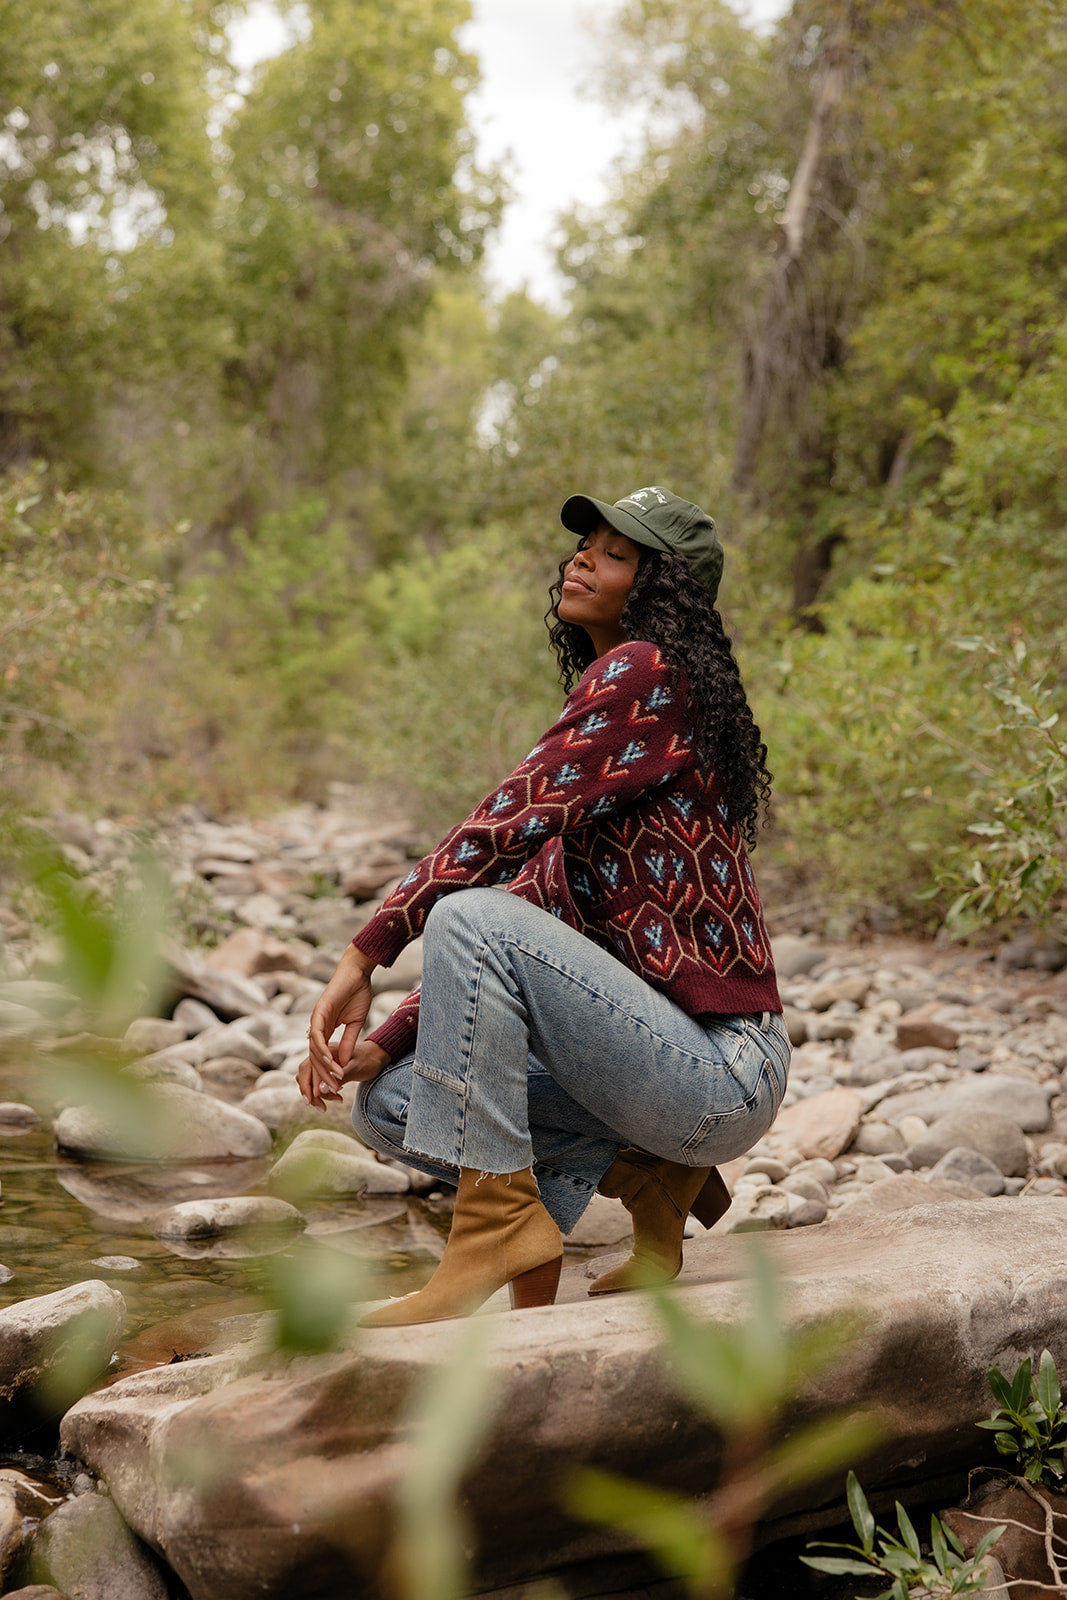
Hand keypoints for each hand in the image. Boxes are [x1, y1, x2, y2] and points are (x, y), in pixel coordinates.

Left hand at [297, 946, 377, 1108]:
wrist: (358, 972)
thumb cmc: (357, 993)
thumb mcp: (355, 1024)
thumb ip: (348, 1043)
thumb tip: (342, 1063)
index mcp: (325, 1030)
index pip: (322, 1057)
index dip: (326, 1073)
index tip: (335, 1090)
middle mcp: (317, 1027)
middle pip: (314, 1057)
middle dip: (321, 1077)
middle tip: (329, 1094)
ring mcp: (316, 1019)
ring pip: (315, 1050)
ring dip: (324, 1067)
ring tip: (333, 1082)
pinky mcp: (319, 1012)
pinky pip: (318, 1036)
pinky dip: (323, 1051)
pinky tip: (331, 1063)